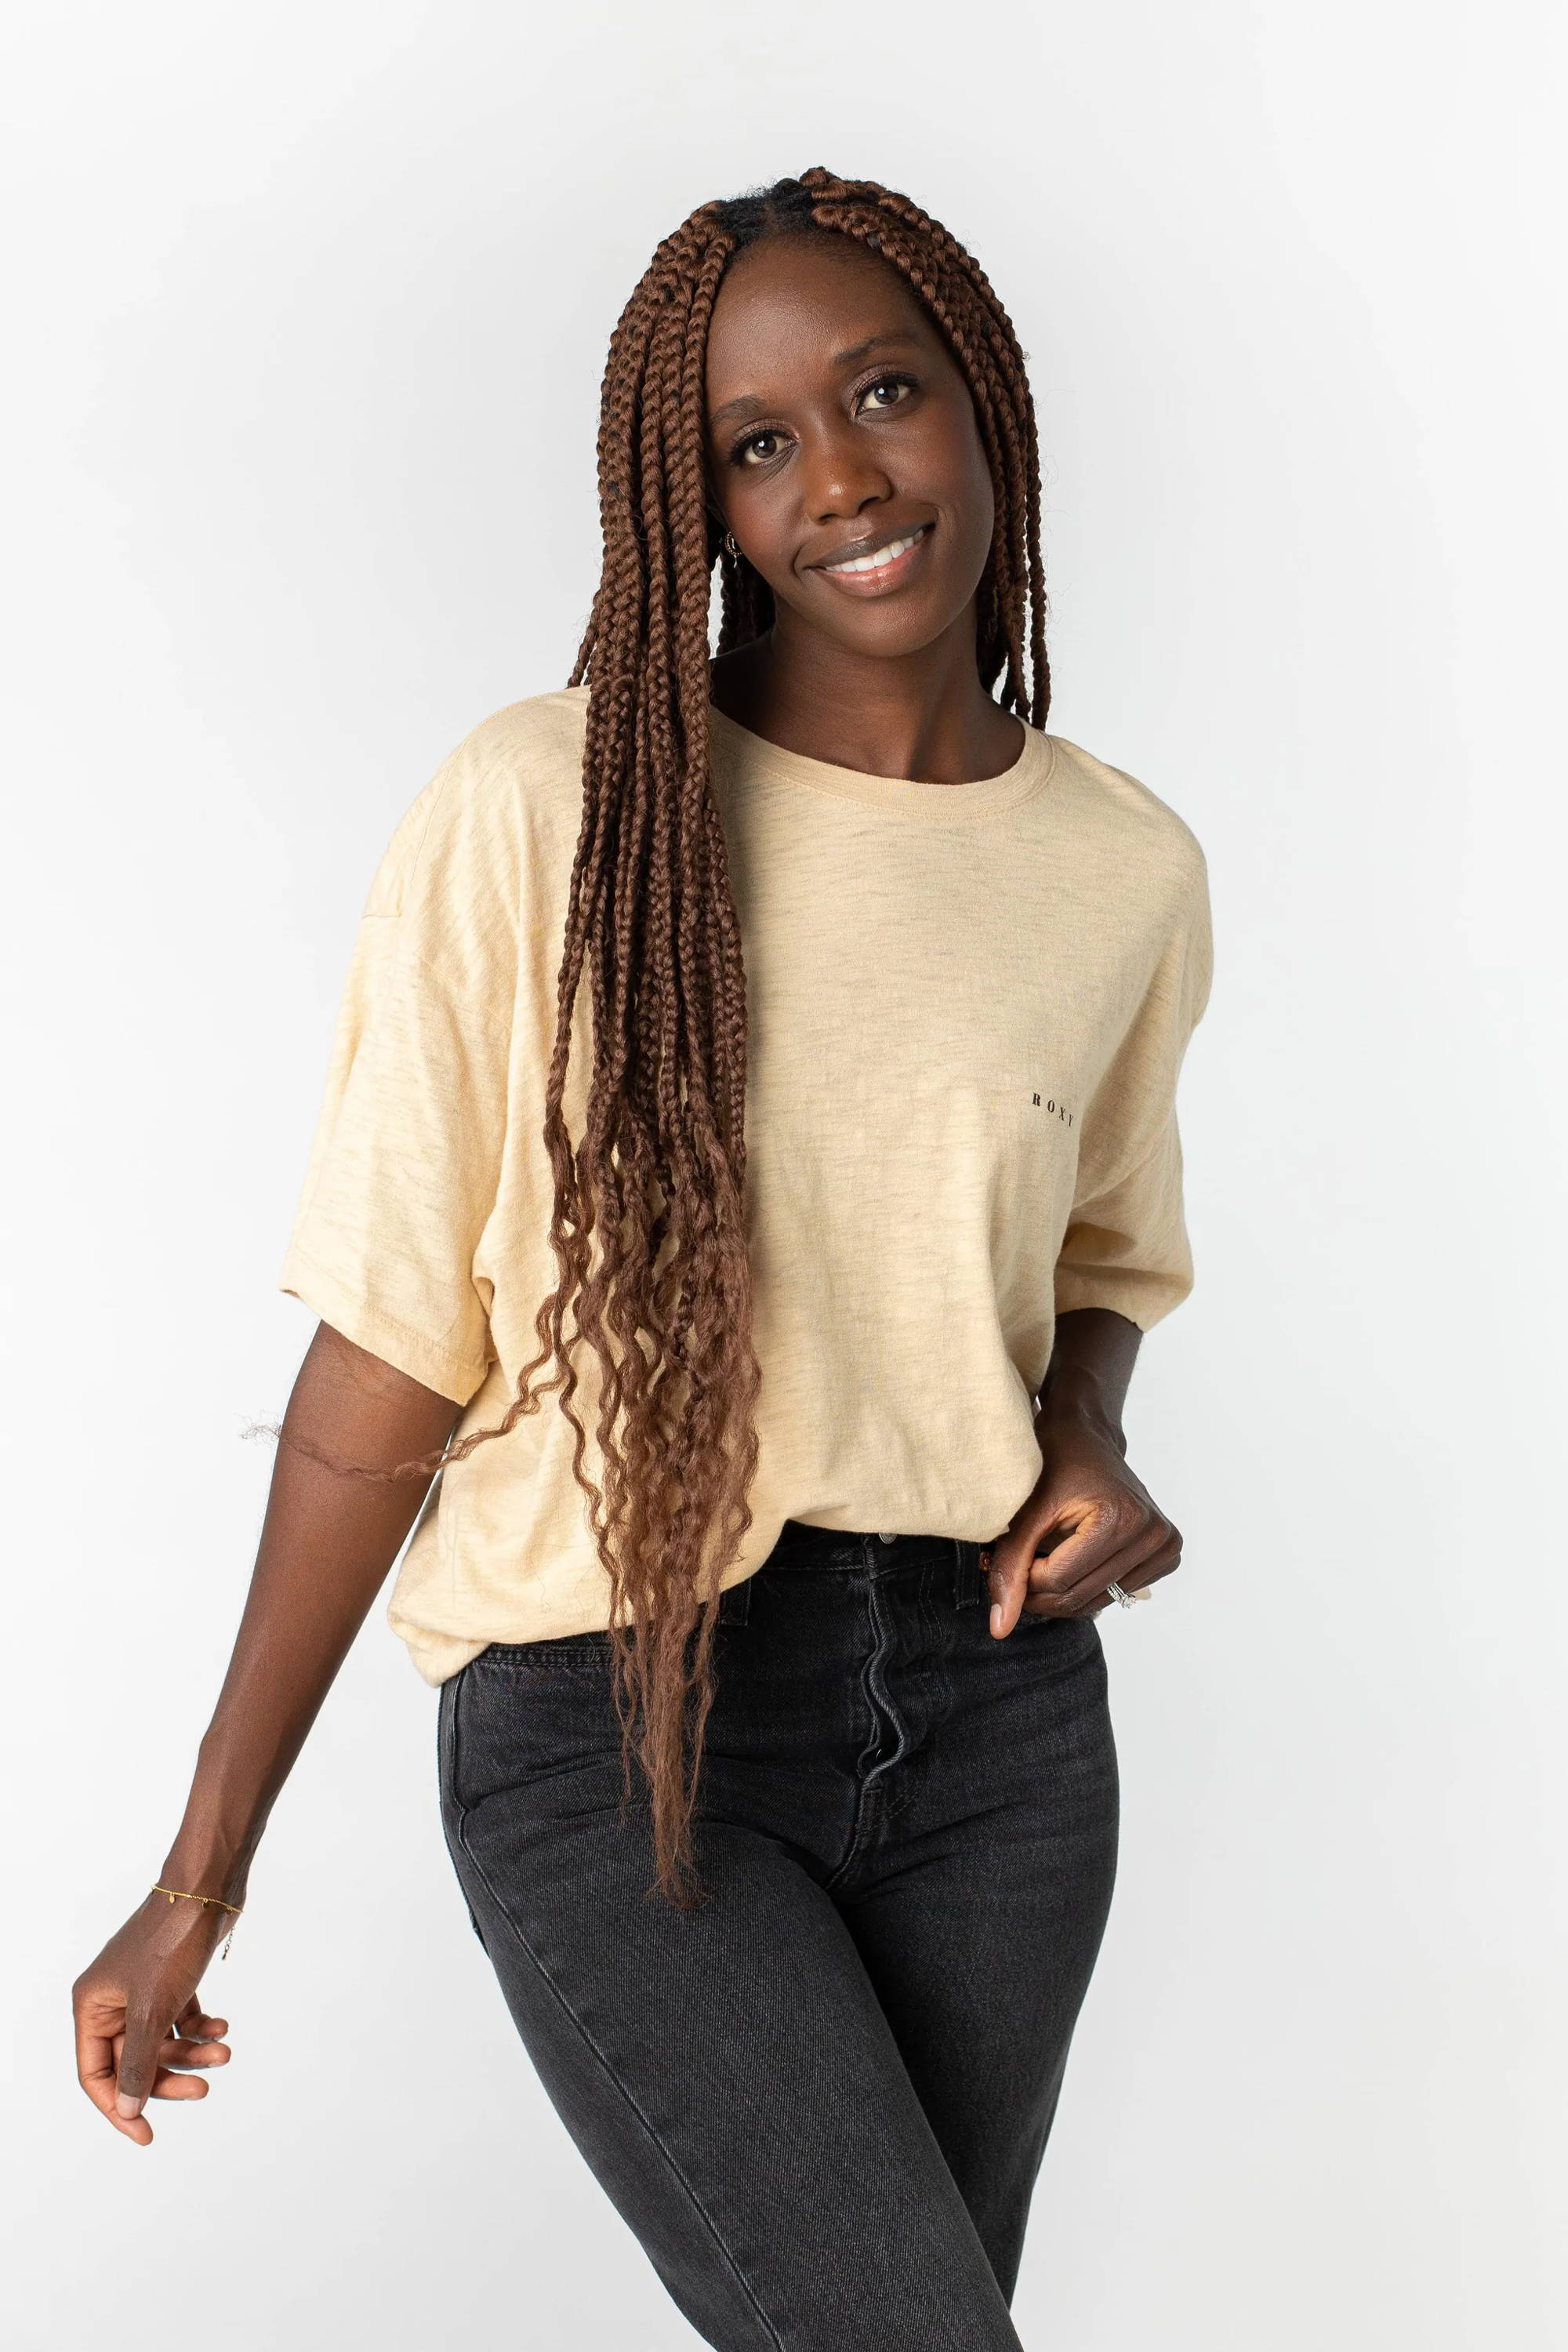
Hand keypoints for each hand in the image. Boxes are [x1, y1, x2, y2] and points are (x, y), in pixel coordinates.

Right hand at [72, 1892, 236, 2144]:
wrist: (209, 1887)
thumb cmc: (171, 1943)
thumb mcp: (152, 2010)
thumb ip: (139, 2063)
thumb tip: (128, 2110)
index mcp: (93, 2006)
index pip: (96, 2073)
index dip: (119, 2107)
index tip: (147, 2136)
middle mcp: (113, 1999)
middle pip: (134, 2061)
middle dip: (168, 2078)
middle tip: (203, 2089)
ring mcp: (143, 1988)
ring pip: (163, 2041)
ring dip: (193, 2052)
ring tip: (225, 2051)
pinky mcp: (171, 1979)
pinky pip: (182, 2019)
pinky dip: (201, 2029)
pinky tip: (222, 2028)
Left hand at [982, 1397, 1181, 1635]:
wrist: (1087, 1438)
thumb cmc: (1054, 1465)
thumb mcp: (1025, 1512)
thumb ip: (1009, 1568)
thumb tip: (998, 1630)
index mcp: (1120, 1518)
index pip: (1059, 1581)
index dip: (1023, 1578)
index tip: (1005, 1558)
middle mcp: (1152, 1534)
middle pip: (1079, 1597)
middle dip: (1039, 1591)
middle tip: (1018, 1566)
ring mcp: (1165, 1545)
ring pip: (1096, 1602)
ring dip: (1061, 1591)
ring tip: (1044, 1557)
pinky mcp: (1168, 1554)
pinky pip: (1116, 1594)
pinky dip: (1086, 1585)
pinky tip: (1074, 1557)